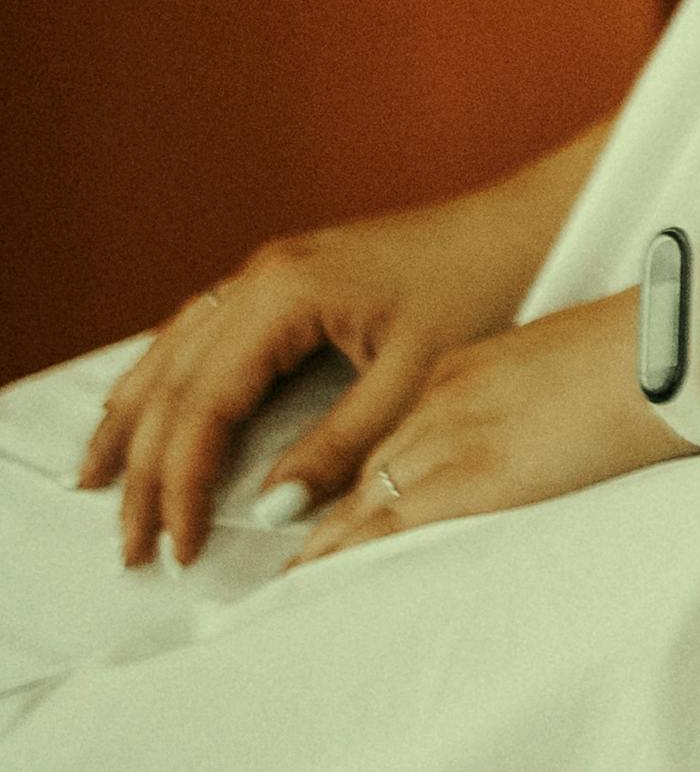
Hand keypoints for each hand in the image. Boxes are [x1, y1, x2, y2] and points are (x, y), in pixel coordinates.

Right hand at [78, 131, 606, 569]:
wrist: (531, 223)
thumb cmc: (487, 284)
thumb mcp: (414, 376)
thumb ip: (338, 443)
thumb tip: (272, 508)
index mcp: (286, 291)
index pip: (205, 403)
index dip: (182, 484)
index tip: (179, 548)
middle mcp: (265, 273)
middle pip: (175, 380)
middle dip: (144, 467)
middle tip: (131, 544)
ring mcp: (274, 269)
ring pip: (176, 348)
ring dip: (137, 416)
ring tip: (97, 480)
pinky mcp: (292, 276)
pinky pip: (203, 328)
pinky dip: (168, 374)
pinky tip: (151, 402)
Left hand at [279, 296, 680, 567]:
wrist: (676, 341)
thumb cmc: (650, 348)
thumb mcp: (570, 367)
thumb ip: (530, 404)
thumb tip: (534, 441)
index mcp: (468, 365)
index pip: (394, 434)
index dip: (364, 483)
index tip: (338, 516)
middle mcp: (444, 396)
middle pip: (368, 472)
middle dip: (327, 522)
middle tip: (289, 571)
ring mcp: (453, 436)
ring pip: (365, 502)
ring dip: (325, 549)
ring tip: (288, 594)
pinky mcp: (473, 480)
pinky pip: (390, 529)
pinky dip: (344, 559)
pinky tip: (314, 588)